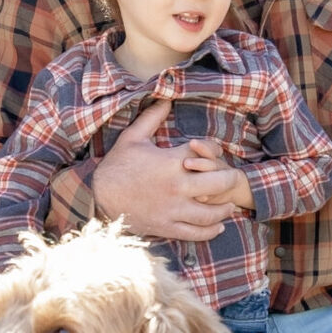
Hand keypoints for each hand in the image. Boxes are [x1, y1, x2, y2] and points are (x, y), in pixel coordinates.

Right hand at [90, 97, 243, 241]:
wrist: (98, 196)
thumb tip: (166, 100)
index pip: (207, 153)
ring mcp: (173, 210)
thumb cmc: (116, 165)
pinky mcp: (167, 227)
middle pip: (218, 183)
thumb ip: (151, 118)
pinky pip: (196, 233)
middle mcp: (177, 187)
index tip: (216, 152)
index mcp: (171, 162)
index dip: (215, 150)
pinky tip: (218, 226)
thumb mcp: (132, 137)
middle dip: (229, 179)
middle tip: (233, 178)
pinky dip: (211, 231)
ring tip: (229, 205)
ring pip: (211, 213)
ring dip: (224, 209)